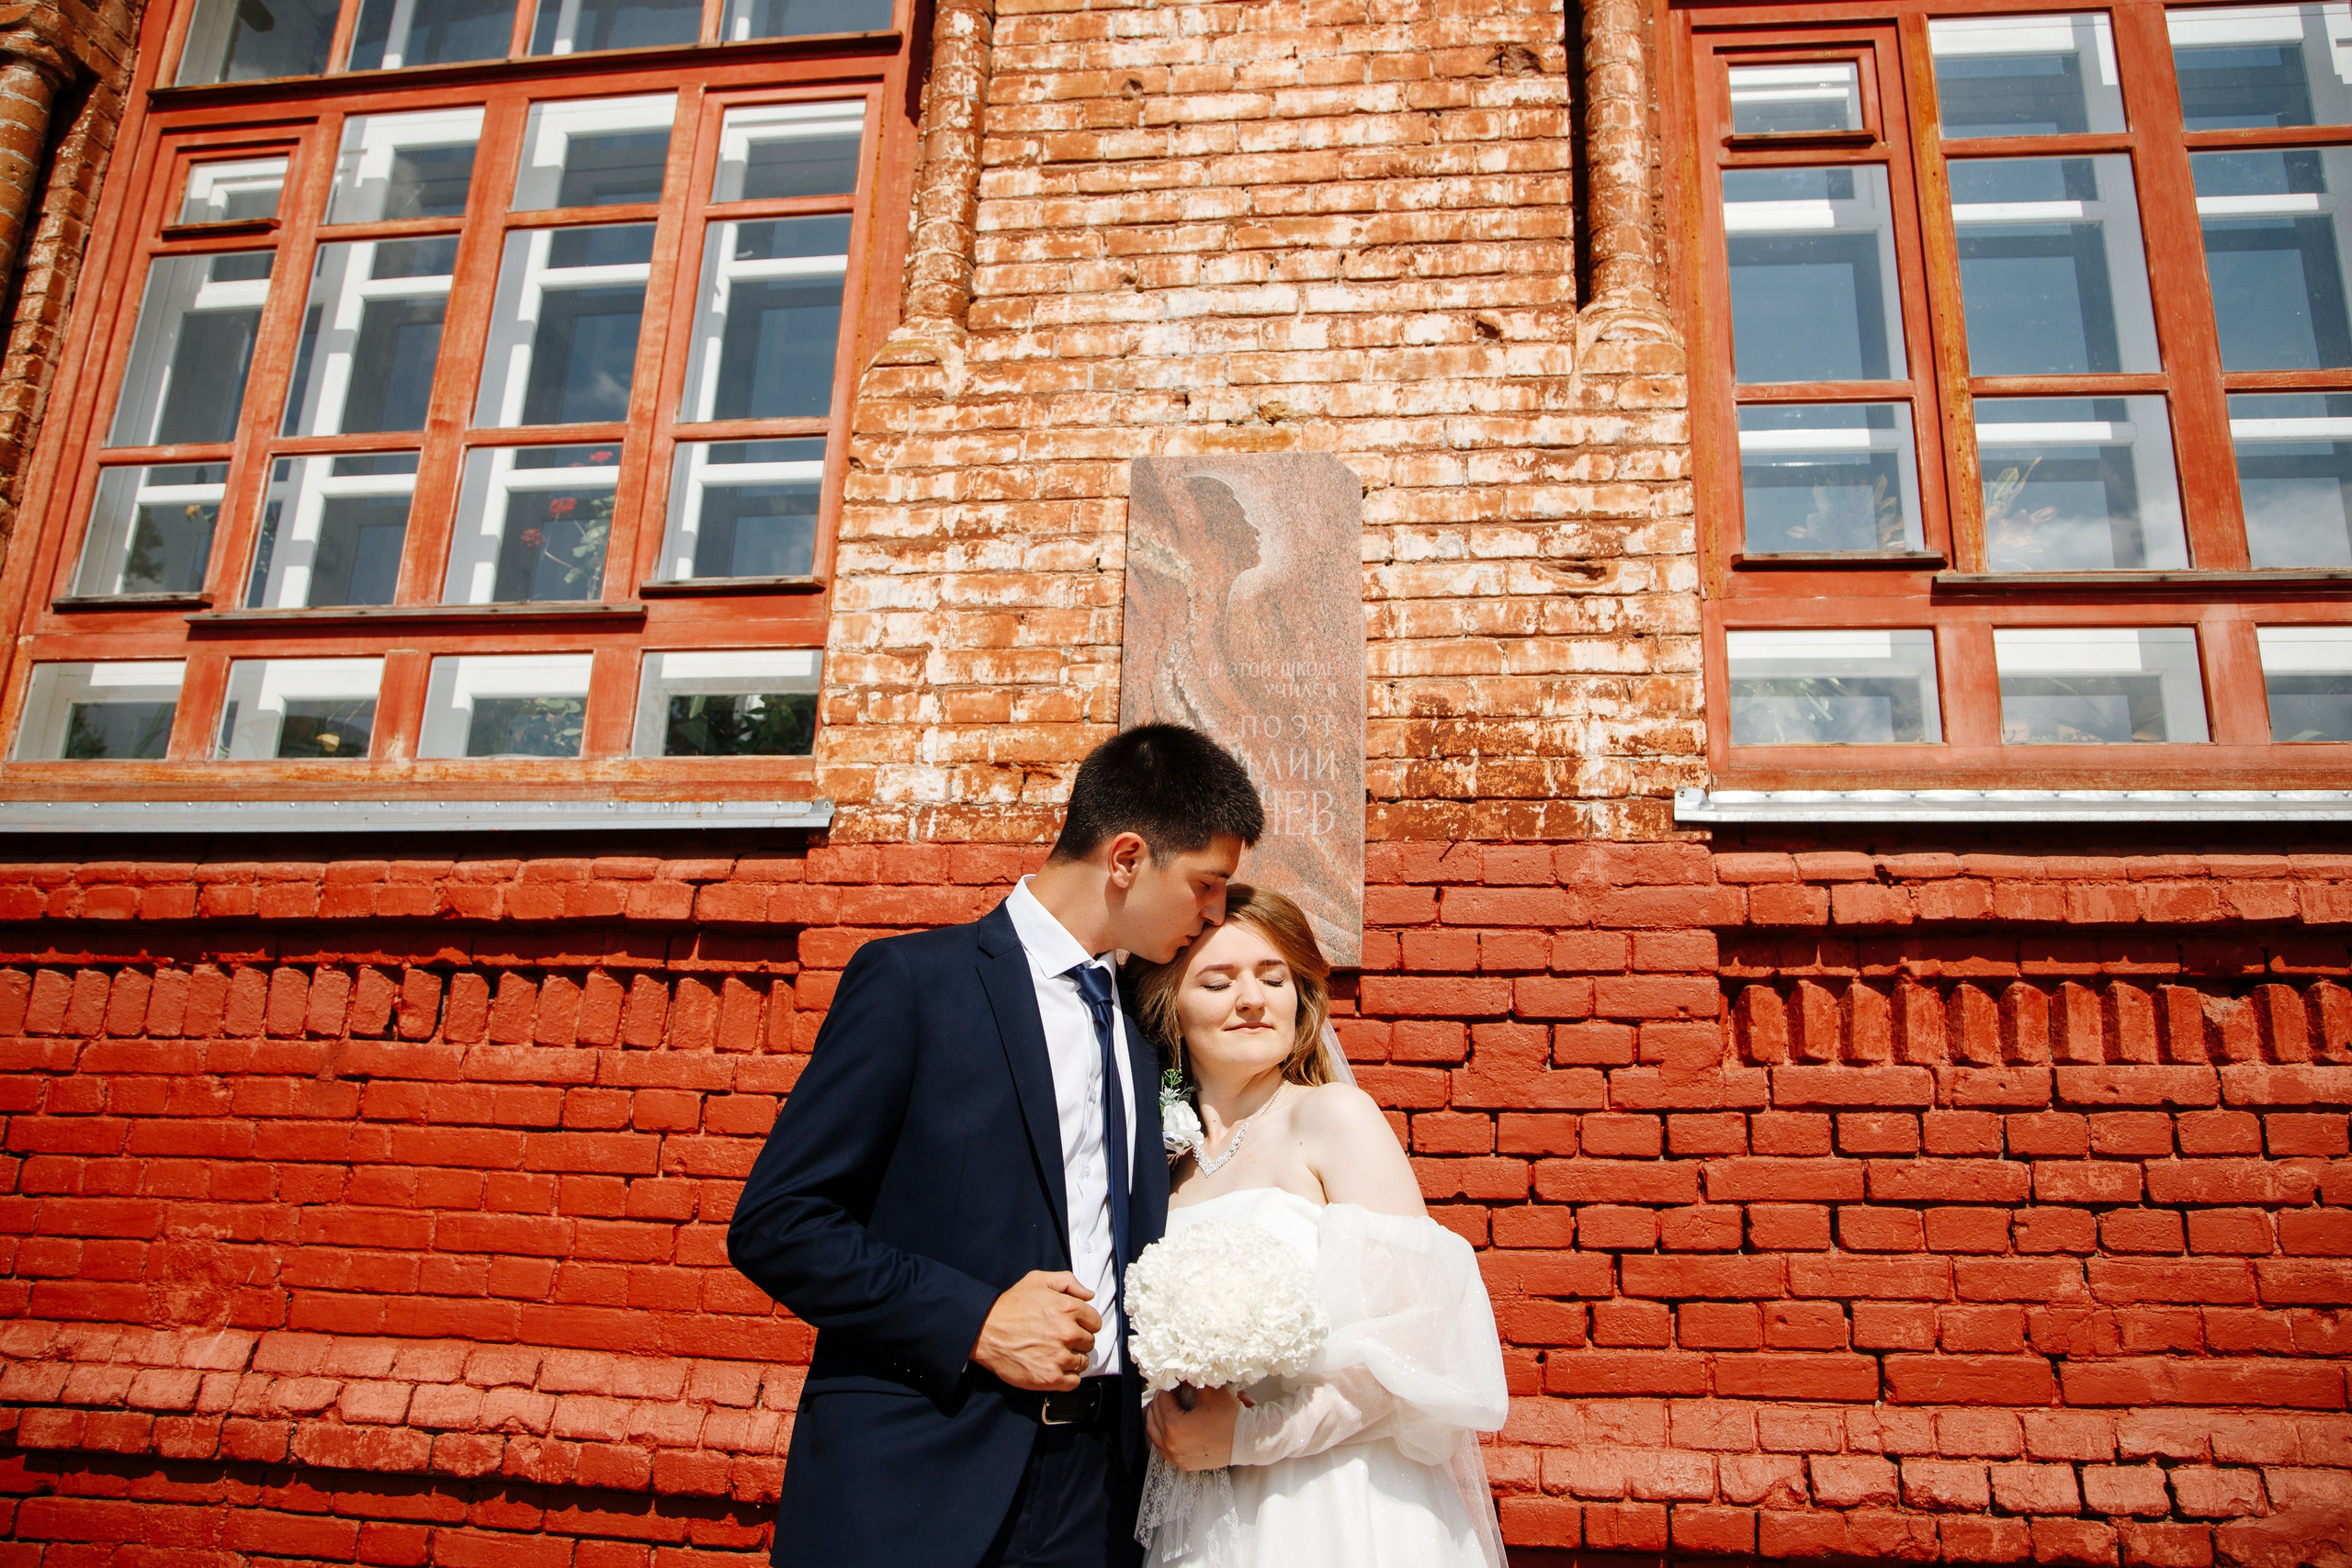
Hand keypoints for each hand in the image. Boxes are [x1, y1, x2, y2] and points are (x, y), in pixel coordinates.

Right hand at [971, 1271, 1099, 1391]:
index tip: (1072, 1326)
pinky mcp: (1050, 1378)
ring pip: (1082, 1362)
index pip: (1095, 1322)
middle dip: (1077, 1341)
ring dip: (1072, 1359)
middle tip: (1060, 1339)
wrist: (985, 1331)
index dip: (1084, 1324)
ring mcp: (1060, 1357)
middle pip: (1090, 1343)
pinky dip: (1067, 1377)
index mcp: (1069, 1308)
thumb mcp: (1038, 1280)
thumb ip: (1068, 1282)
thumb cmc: (1010, 1306)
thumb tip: (1089, 1295)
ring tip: (1054, 1353)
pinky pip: (1074, 1382)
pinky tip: (1054, 1368)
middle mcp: (1068, 1333)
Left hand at [1146, 1386, 1246, 1470]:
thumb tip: (1180, 1373)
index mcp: (1175, 1425)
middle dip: (1161, 1400)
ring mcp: (1176, 1456)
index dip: (1168, 1387)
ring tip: (1167, 1407)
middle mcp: (1171, 1444)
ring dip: (1157, 1417)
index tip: (1175, 1383)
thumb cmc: (1230, 1419)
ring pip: (1154, 1433)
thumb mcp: (1209, 1392)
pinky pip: (1163, 1448)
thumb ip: (1190, 1380)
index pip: (1161, 1399)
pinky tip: (1169, 1427)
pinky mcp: (1183, 1463)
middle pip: (1154, 1415)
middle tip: (1171, 1392)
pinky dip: (1162, 1435)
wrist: (1245, 1440)